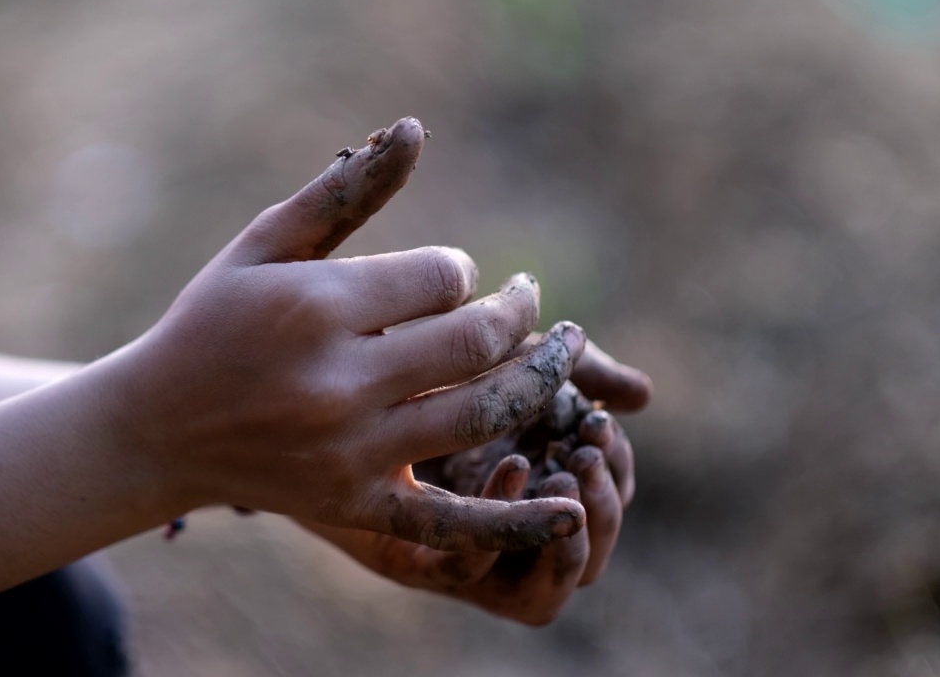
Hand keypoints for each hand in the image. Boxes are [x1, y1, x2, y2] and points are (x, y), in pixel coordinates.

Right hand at [105, 117, 587, 550]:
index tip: (447, 278)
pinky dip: (515, 524)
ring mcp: (350, 451)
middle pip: (475, 342)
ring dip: (538, 381)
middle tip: (532, 301)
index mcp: (317, 306)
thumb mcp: (265, 243)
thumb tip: (416, 128)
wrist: (156, 428)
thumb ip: (344, 189)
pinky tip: (568, 514)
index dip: (460, 271)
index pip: (442, 277)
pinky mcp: (355, 506)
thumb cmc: (212, 321)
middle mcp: (338, 380)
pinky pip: (448, 524)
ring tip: (562, 353)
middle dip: (519, 314)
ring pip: (480, 414)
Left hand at [302, 340, 647, 624]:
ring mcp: (461, 548)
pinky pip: (482, 578)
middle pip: (593, 546)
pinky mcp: (416, 556)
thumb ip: (561, 367)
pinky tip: (511, 473)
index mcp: (526, 474)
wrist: (294, 388)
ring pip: (554, 584)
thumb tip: (644, 395)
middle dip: (607, 499)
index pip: (606, 497)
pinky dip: (509, 538)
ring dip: (575, 536)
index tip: (604, 419)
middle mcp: (499, 525)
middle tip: (589, 446)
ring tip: (563, 470)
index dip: (619, 471)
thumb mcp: (487, 354)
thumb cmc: (400, 362)